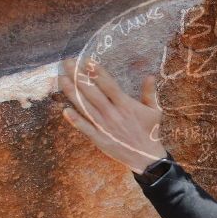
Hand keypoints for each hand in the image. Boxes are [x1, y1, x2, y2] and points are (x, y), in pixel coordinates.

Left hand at [58, 58, 167, 173]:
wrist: (146, 157)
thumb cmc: (150, 132)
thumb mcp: (154, 111)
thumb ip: (150, 93)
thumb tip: (150, 76)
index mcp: (125, 105)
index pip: (108, 85)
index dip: (97, 72)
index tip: (86, 60)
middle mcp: (113, 114)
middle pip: (93, 92)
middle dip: (79, 76)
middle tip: (67, 62)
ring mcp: (105, 126)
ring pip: (86, 107)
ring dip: (72, 93)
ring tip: (62, 79)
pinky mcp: (100, 139)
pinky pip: (86, 128)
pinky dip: (75, 120)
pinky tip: (65, 110)